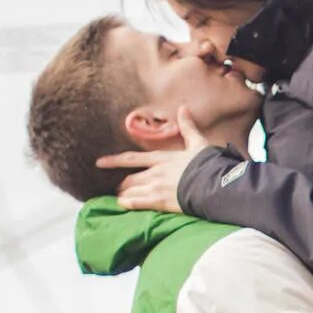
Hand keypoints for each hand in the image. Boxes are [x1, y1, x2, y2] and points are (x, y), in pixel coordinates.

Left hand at [96, 107, 211, 212]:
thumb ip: (188, 127)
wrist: (212, 183)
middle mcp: (154, 172)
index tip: (99, 163)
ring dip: (124, 194)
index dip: (114, 161)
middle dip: (121, 183)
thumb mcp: (198, 143)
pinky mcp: (160, 201)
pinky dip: (127, 203)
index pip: (132, 158)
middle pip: (129, 178)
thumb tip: (183, 108)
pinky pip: (136, 202)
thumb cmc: (207, 164)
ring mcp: (155, 187)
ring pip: (130, 190)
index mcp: (162, 158)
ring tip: (120, 197)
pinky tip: (122, 204)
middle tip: (118, 187)